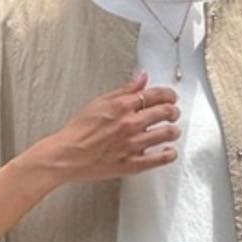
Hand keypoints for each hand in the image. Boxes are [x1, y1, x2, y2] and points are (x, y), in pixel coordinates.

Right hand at [46, 69, 180, 183]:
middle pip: (165, 112)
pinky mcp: (132, 164)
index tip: (172, 97)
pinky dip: (169, 154)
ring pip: (167, 134)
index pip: (156, 94)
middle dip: (173, 111)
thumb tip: (142, 77)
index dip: (169, 95)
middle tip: (173, 113)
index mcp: (122, 106)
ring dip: (174, 131)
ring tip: (173, 131)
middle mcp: (130, 123)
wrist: (67, 155)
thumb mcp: (100, 102)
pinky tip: (170, 152)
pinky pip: (159, 159)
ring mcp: (132, 144)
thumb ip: (124, 90)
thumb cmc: (79, 130)